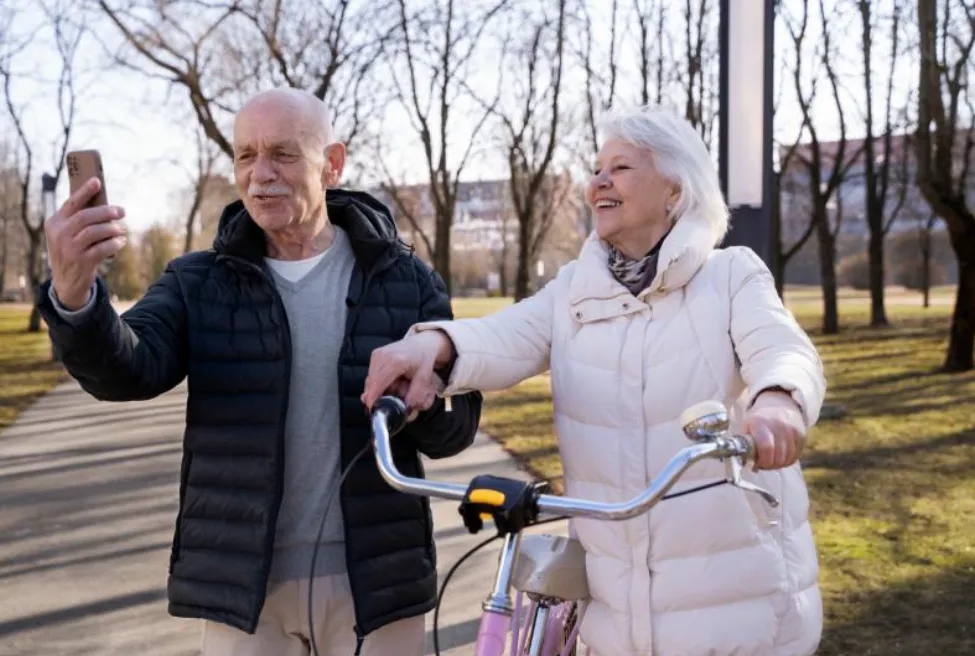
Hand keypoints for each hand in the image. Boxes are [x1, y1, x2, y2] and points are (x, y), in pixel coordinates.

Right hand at [45, 177, 126, 309]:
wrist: (67, 283)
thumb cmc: (72, 252)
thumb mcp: (67, 235)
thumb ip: (79, 221)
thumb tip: (105, 205)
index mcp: (54, 223)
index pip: (71, 203)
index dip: (84, 191)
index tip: (97, 181)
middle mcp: (59, 234)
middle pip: (86, 216)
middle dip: (106, 211)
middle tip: (121, 211)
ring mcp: (69, 249)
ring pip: (96, 231)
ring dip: (112, 229)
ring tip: (121, 230)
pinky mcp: (82, 261)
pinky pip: (104, 248)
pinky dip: (115, 243)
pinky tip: (121, 241)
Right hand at [361, 330, 453, 413]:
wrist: (422, 343)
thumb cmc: (424, 359)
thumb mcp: (424, 378)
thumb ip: (415, 395)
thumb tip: (406, 409)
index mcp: (396, 361)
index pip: (378, 384)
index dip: (373, 399)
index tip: (373, 410)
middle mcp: (383, 355)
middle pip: (372, 384)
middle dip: (379, 396)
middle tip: (394, 397)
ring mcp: (377, 354)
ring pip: (371, 381)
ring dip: (380, 389)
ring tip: (397, 386)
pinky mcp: (375, 355)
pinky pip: (372, 375)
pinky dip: (379, 382)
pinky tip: (392, 380)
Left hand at [742, 391, 806, 469]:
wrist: (778, 404)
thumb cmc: (758, 421)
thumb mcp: (746, 427)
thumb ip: (744, 445)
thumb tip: (747, 464)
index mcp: (762, 423)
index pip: (766, 448)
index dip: (762, 461)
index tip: (757, 462)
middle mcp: (779, 426)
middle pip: (778, 457)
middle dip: (769, 465)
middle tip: (763, 463)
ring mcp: (793, 431)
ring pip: (787, 459)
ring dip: (778, 464)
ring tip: (770, 459)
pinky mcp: (802, 436)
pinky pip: (795, 457)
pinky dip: (787, 460)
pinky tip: (780, 455)